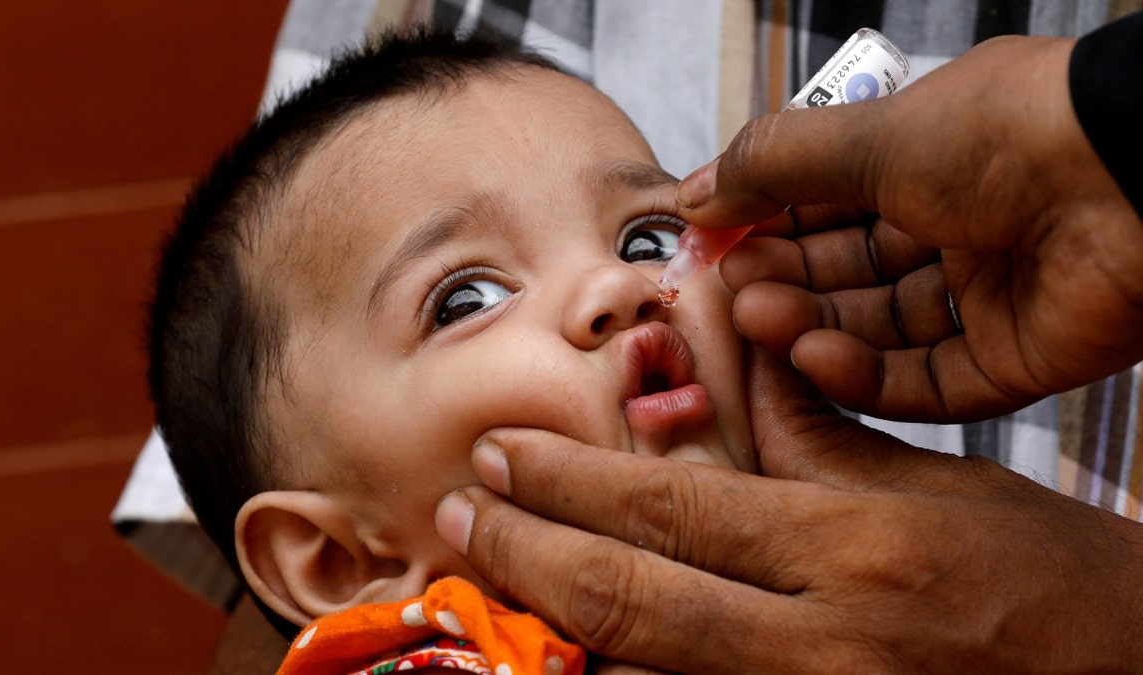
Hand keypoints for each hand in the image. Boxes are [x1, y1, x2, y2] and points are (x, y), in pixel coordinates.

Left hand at [435, 351, 1142, 672]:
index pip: (672, 509)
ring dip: (555, 627)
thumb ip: (821, 443)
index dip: (569, 484)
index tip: (503, 457)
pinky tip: (576, 652)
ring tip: (489, 577)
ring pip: (645, 672)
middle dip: (527, 553)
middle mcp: (821, 643)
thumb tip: (736, 381)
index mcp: (853, 551)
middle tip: (459, 513)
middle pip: (633, 596)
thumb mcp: (940, 491)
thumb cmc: (1056, 587)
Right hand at [677, 34, 1142, 421]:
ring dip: (810, 328)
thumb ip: (772, 164)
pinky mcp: (1013, 360)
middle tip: (729, 290)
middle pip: (845, 273)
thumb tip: (695, 194)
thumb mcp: (868, 133)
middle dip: (782, 280)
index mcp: (928, 162)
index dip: (765, 224)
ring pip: (877, 330)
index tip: (709, 243)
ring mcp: (986, 298)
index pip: (825, 205)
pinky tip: (815, 356)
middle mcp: (955, 229)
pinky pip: (925, 382)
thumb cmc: (1008, 132)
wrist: (1135, 179)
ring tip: (759, 319)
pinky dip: (865, 376)